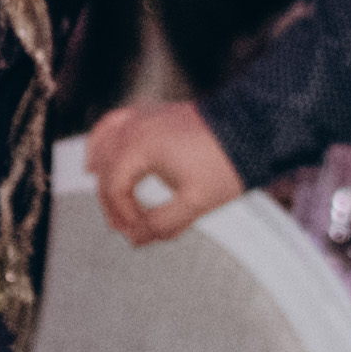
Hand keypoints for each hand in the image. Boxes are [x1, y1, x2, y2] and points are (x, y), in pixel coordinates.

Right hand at [92, 99, 242, 245]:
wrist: (251, 127)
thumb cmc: (225, 162)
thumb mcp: (195, 202)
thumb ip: (162, 224)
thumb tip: (135, 239)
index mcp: (141, 146)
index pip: (115, 187)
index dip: (122, 214)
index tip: (138, 231)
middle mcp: (135, 127)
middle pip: (106, 169)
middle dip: (112, 202)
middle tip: (125, 227)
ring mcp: (142, 116)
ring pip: (103, 144)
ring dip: (102, 173)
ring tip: (103, 196)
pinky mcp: (152, 113)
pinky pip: (114, 123)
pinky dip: (102, 140)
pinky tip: (99, 152)